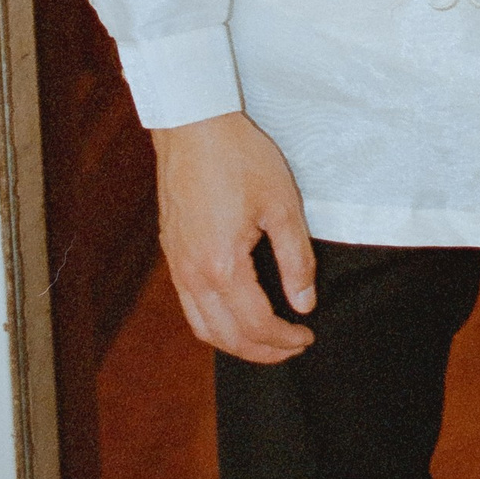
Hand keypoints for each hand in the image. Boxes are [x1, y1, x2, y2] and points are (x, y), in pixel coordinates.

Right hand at [154, 109, 316, 363]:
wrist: (193, 126)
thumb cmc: (240, 158)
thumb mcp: (282, 205)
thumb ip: (296, 259)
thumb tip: (304, 303)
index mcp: (222, 266)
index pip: (255, 324)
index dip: (284, 339)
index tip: (307, 336)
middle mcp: (192, 274)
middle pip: (225, 336)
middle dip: (261, 351)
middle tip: (292, 347)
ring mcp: (177, 265)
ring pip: (202, 326)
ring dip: (235, 343)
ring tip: (266, 340)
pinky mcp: (172, 252)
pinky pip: (189, 305)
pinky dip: (214, 322)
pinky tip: (236, 313)